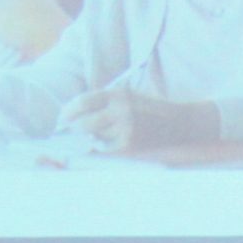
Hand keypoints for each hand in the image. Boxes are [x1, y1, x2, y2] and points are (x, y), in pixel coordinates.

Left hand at [58, 88, 219, 152]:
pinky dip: (100, 146)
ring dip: (86, 138)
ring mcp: (126, 129)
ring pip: (93, 136)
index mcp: (118, 94)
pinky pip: (105, 148)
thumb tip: (75, 113)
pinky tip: (102, 143)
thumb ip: (105, 102)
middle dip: (72, 128)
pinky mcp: (130, 144)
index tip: (63, 117)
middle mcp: (121, 110)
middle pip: (83, 122)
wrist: (180, 124)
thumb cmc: (151, 110)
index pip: (82, 102)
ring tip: (87, 136)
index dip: (68, 111)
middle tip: (67, 131)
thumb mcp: (129, 96)